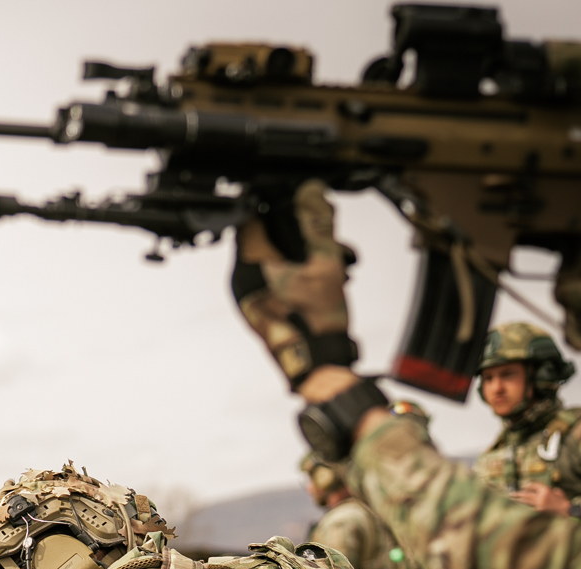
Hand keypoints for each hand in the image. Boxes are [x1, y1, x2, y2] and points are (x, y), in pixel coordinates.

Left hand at [231, 181, 359, 388]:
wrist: (318, 365)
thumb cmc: (315, 323)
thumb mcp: (325, 261)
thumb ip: (318, 223)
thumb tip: (311, 192)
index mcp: (249, 265)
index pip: (252, 218)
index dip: (280, 207)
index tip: (303, 204)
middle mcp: (242, 280)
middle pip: (266, 238)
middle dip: (301, 233)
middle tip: (330, 235)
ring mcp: (248, 296)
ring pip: (275, 259)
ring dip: (306, 254)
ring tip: (339, 259)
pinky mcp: (259, 308)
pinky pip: (275, 279)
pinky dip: (299, 273)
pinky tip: (329, 277)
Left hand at [510, 483, 572, 515]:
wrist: (566, 510)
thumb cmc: (562, 499)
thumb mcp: (556, 491)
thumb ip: (547, 490)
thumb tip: (539, 490)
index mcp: (546, 490)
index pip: (534, 486)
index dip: (528, 485)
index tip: (523, 485)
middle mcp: (541, 497)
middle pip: (527, 494)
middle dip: (518, 494)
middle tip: (511, 493)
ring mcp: (539, 504)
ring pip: (527, 501)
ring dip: (520, 499)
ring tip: (513, 498)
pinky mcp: (539, 509)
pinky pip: (531, 505)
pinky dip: (526, 503)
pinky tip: (523, 502)